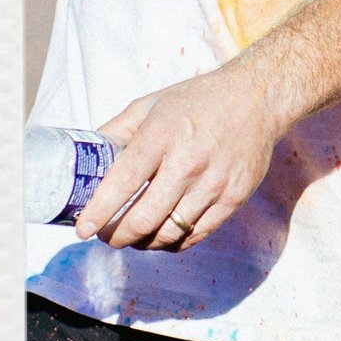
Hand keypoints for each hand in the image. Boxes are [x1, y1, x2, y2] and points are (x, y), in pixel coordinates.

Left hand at [78, 66, 287, 248]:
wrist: (257, 98)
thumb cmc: (198, 100)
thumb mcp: (150, 104)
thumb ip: (118, 131)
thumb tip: (89, 159)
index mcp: (161, 136)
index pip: (123, 183)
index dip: (99, 212)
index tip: (82, 229)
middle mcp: (187, 163)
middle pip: (144, 219)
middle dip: (117, 236)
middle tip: (106, 236)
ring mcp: (214, 183)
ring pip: (168, 233)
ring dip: (143, 242)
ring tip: (133, 237)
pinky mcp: (233, 197)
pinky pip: (196, 235)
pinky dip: (173, 242)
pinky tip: (162, 234)